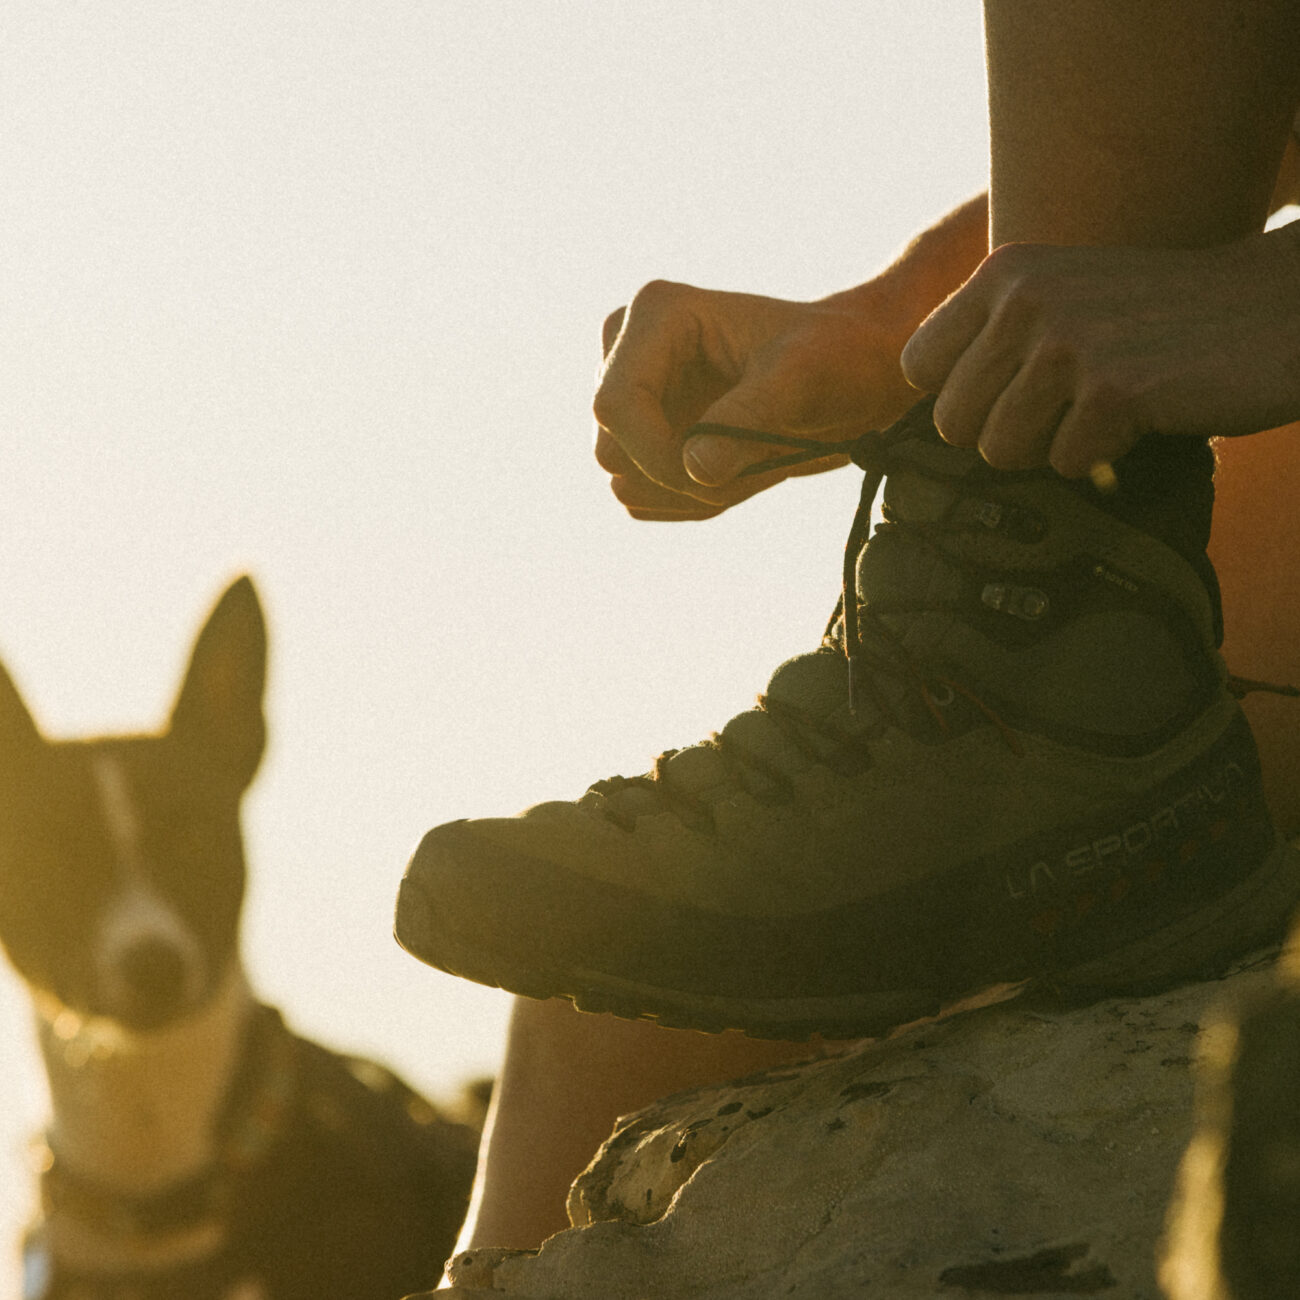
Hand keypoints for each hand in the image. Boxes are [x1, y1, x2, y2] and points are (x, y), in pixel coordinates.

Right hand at [593, 280, 915, 519]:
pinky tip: (738, 472)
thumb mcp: (800, 381)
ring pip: (626, 478)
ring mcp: (634, 394)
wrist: (853, 373)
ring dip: (690, 493)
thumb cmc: (835, 358)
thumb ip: (748, 420)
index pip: (615, 405)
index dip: (653, 456)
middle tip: (750, 467)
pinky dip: (690, 500)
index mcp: (657, 315)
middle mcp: (631, 350)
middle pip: (610, 449)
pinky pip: (643, 495)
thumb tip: (696, 470)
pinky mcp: (644, 434)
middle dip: (677, 477)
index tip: (711, 480)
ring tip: (753, 464)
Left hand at [900, 231, 1299, 477]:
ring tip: (1098, 412)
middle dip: (1005, 432)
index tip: (1006, 393)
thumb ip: (996, 335)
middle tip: (1063, 411)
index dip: (958, 395)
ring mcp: (1067, 342)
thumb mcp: (1063, 294)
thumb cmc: (1160, 317)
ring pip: (999, 451)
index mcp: (1005, 272)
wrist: (1273, 308)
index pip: (917, 365)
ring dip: (1052, 448)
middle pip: (952, 421)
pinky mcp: (1112, 390)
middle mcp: (1025, 299)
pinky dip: (1104, 457)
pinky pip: (1066, 464)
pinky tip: (1139, 417)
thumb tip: (931, 417)